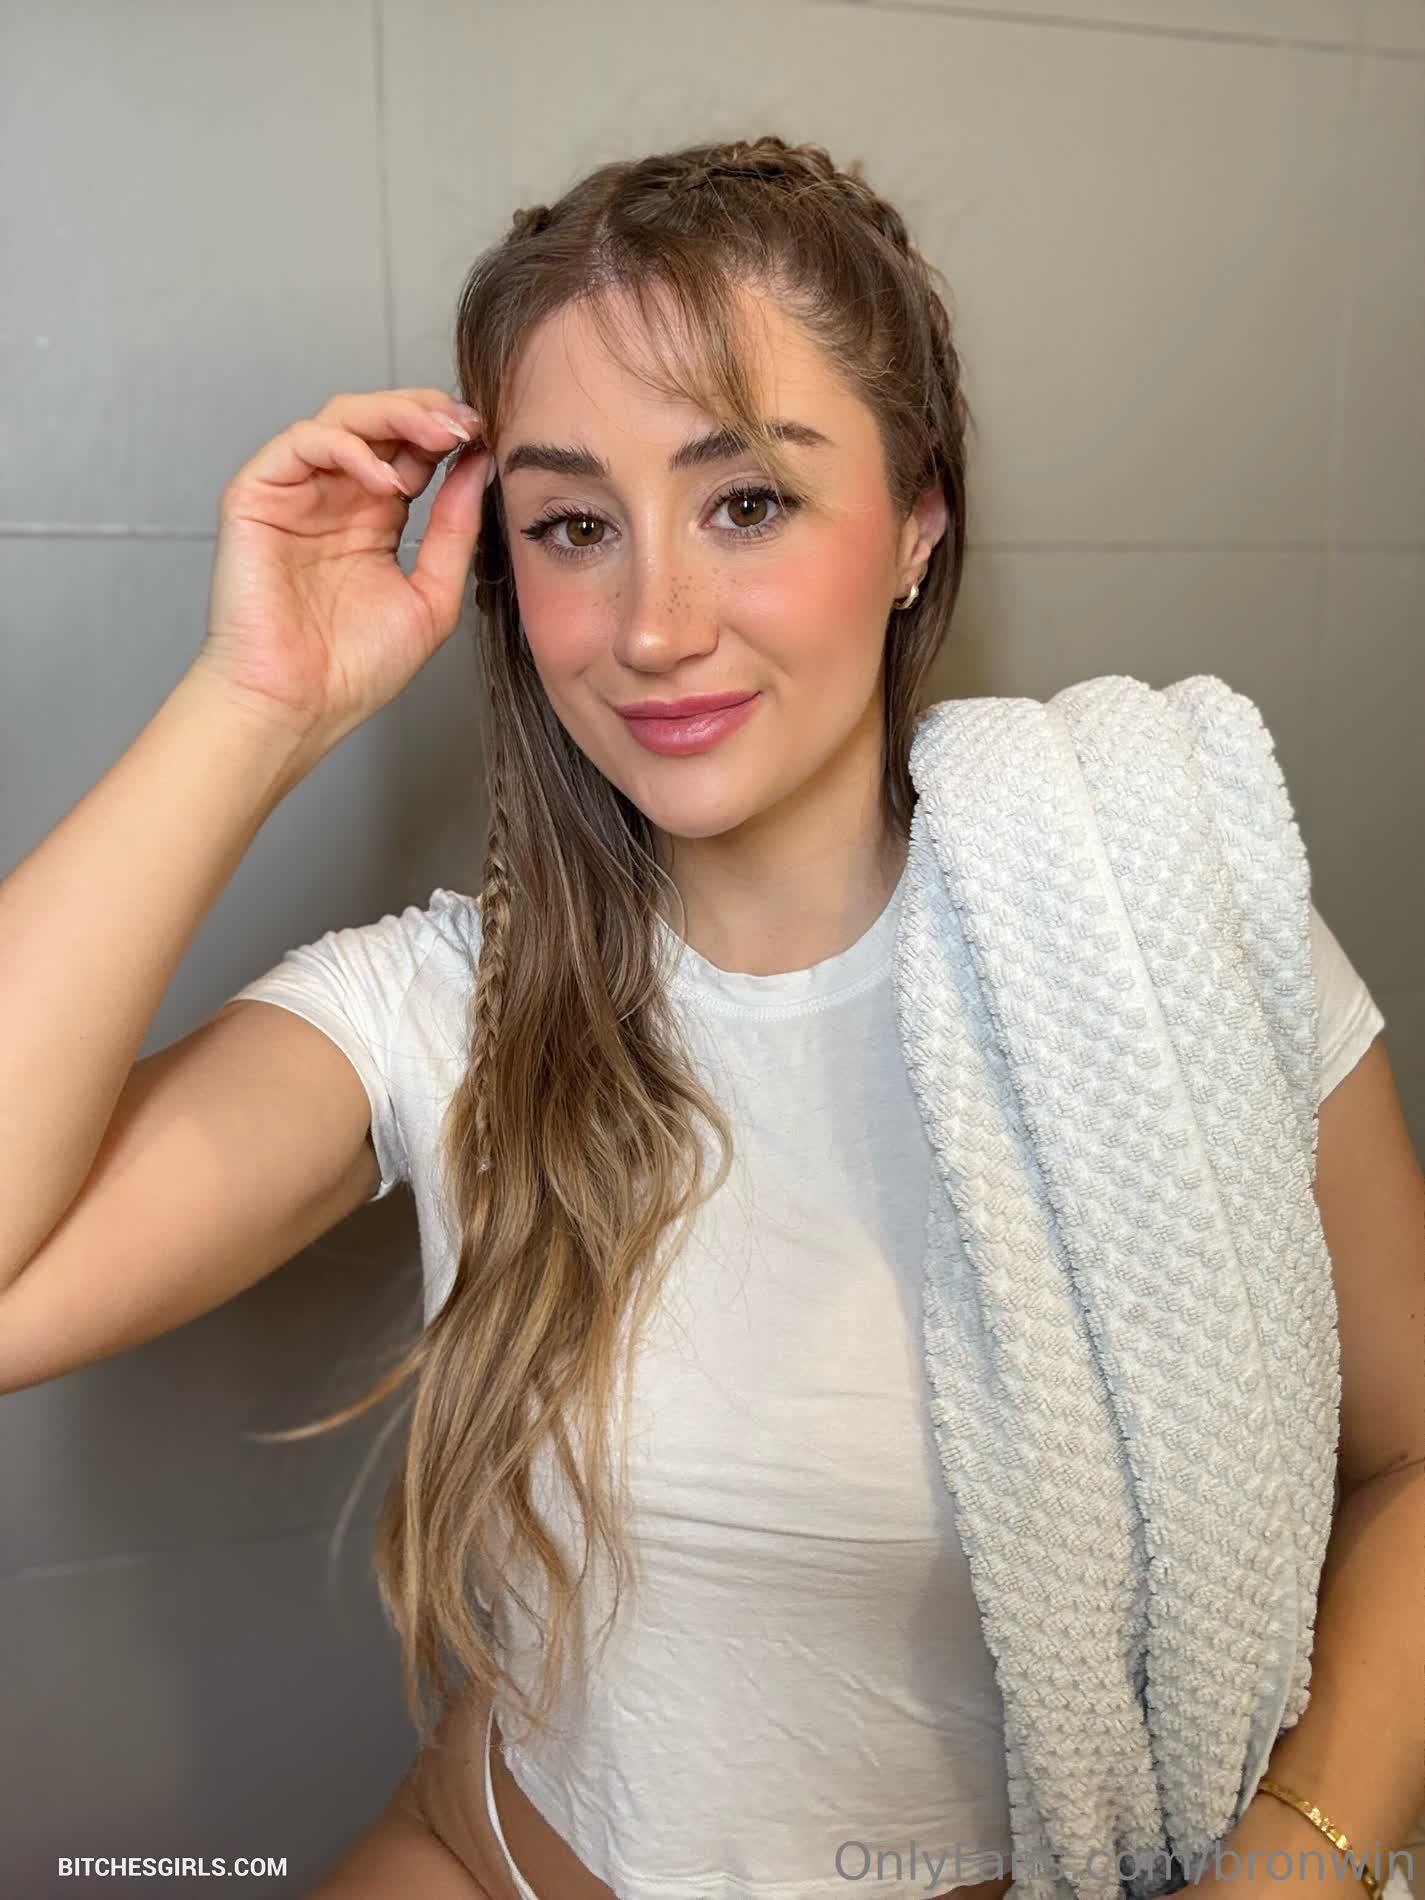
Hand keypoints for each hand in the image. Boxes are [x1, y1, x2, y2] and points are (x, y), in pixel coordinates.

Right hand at [196, 387, 493, 745]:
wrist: (298, 707)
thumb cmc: (354, 669)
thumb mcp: (431, 596)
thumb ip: (454, 530)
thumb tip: (479, 467)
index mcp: (373, 519)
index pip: (411, 452)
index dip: (448, 436)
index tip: (487, 437)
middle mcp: (334, 498)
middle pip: (379, 422)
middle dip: (426, 412)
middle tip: (467, 423)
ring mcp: (295, 494)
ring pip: (342, 419)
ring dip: (394, 415)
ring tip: (438, 436)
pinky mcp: (256, 496)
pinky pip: (302, 443)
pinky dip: (348, 446)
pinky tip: (386, 477)